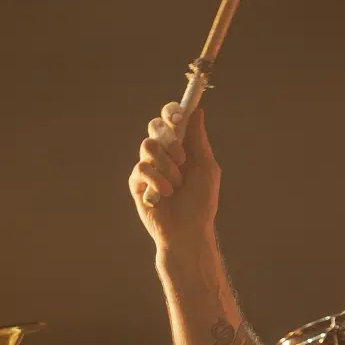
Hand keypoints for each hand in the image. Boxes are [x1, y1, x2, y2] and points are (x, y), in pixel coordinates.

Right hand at [127, 100, 219, 251]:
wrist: (189, 232)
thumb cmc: (201, 203)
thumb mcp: (207, 169)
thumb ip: (199, 141)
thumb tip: (197, 112)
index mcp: (180, 148)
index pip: (170, 120)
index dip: (171, 113)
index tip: (179, 117)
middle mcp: (162, 155)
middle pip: (154, 126)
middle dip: (169, 137)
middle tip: (181, 157)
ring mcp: (148, 168)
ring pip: (147, 145)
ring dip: (166, 165)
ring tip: (177, 185)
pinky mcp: (136, 183)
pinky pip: (141, 168)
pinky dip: (157, 180)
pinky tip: (166, 194)